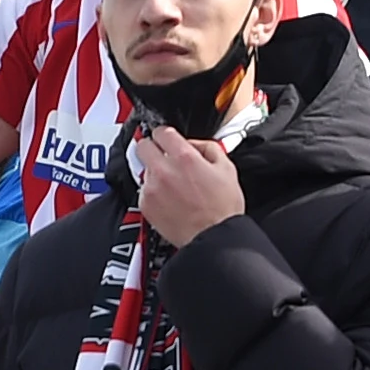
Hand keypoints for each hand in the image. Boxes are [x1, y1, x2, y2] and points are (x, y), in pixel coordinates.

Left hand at [131, 125, 246, 243]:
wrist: (213, 237)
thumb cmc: (222, 208)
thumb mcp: (227, 168)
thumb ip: (207, 147)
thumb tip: (193, 143)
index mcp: (184, 158)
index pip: (162, 131)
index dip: (166, 133)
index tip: (167, 138)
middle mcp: (164, 171)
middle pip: (143, 145)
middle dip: (153, 147)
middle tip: (163, 155)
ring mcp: (152, 188)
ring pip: (144, 169)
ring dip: (155, 172)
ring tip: (174, 184)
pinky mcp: (145, 205)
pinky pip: (143, 190)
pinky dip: (153, 191)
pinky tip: (170, 198)